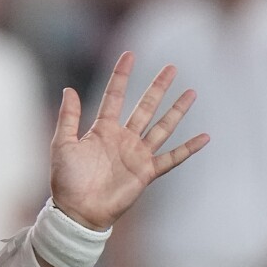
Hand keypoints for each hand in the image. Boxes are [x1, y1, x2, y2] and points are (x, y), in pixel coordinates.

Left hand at [50, 52, 207, 230]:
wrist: (77, 211)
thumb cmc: (66, 181)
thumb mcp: (62, 144)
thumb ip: (68, 117)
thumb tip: (69, 89)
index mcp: (102, 129)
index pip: (114, 96)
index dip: (122, 76)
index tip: (130, 54)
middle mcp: (123, 139)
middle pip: (145, 107)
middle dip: (158, 87)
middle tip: (171, 67)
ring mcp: (137, 155)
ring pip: (161, 127)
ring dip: (176, 110)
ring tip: (191, 93)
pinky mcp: (146, 172)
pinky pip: (171, 158)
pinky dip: (188, 149)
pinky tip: (204, 137)